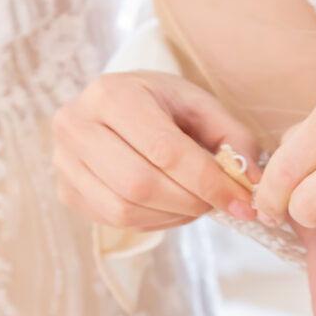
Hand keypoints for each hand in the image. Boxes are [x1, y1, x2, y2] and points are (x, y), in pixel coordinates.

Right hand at [53, 71, 259, 229]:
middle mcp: (76, 124)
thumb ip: (232, 138)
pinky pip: (114, 220)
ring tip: (198, 204)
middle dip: (191, 201)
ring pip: (125, 208)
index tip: (242, 201)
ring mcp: (64, 160)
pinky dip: (153, 222)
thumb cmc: (162, 104)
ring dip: (173, 216)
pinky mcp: (66, 190)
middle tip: (221, 204)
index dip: (208, 181)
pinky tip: (172, 207)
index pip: (164, 149)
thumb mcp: (199, 106)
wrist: (115, 107)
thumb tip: (251, 182)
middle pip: (141, 183)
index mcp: (112, 93)